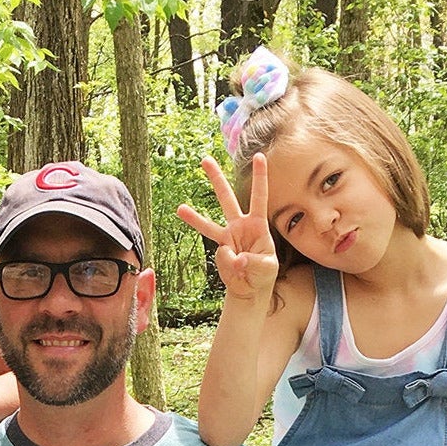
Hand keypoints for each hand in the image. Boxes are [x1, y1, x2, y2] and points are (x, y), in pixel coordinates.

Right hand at [176, 153, 278, 304]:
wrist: (250, 289)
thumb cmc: (263, 274)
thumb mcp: (267, 268)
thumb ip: (252, 261)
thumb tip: (234, 257)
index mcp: (257, 224)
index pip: (258, 197)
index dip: (259, 177)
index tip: (259, 156)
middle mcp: (239, 226)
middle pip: (226, 199)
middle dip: (216, 179)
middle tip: (205, 159)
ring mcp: (227, 238)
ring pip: (208, 224)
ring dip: (193, 217)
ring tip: (179, 209)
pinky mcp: (219, 252)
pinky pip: (222, 257)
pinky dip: (230, 265)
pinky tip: (238, 270)